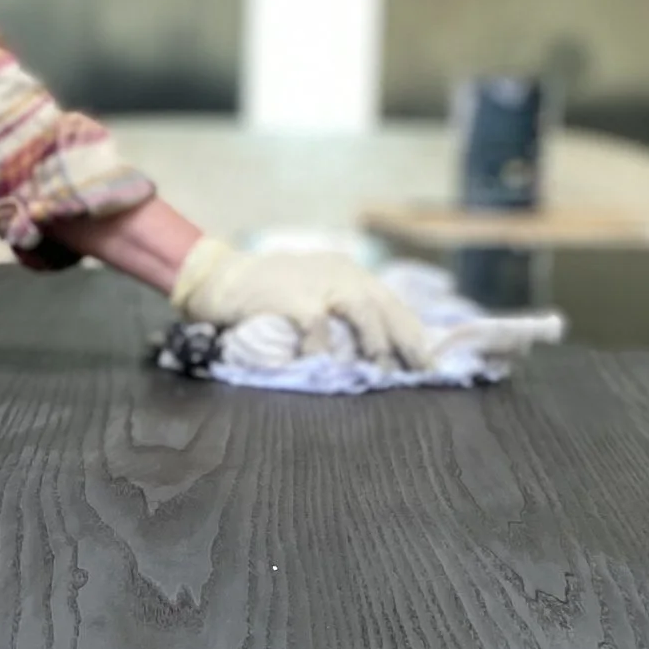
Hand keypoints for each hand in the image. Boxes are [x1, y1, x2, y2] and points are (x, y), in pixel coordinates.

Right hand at [169, 237, 437, 369]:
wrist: (219, 278)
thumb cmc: (265, 295)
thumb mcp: (311, 294)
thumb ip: (340, 316)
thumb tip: (374, 354)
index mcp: (349, 273)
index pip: (393, 304)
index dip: (413, 335)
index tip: (429, 364)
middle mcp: (342, 273)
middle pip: (387, 309)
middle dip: (407, 343)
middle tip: (420, 374)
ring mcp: (319, 282)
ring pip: (365, 314)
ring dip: (378, 346)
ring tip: (382, 375)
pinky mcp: (296, 297)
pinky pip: (320, 328)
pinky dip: (327, 351)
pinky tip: (328, 370)